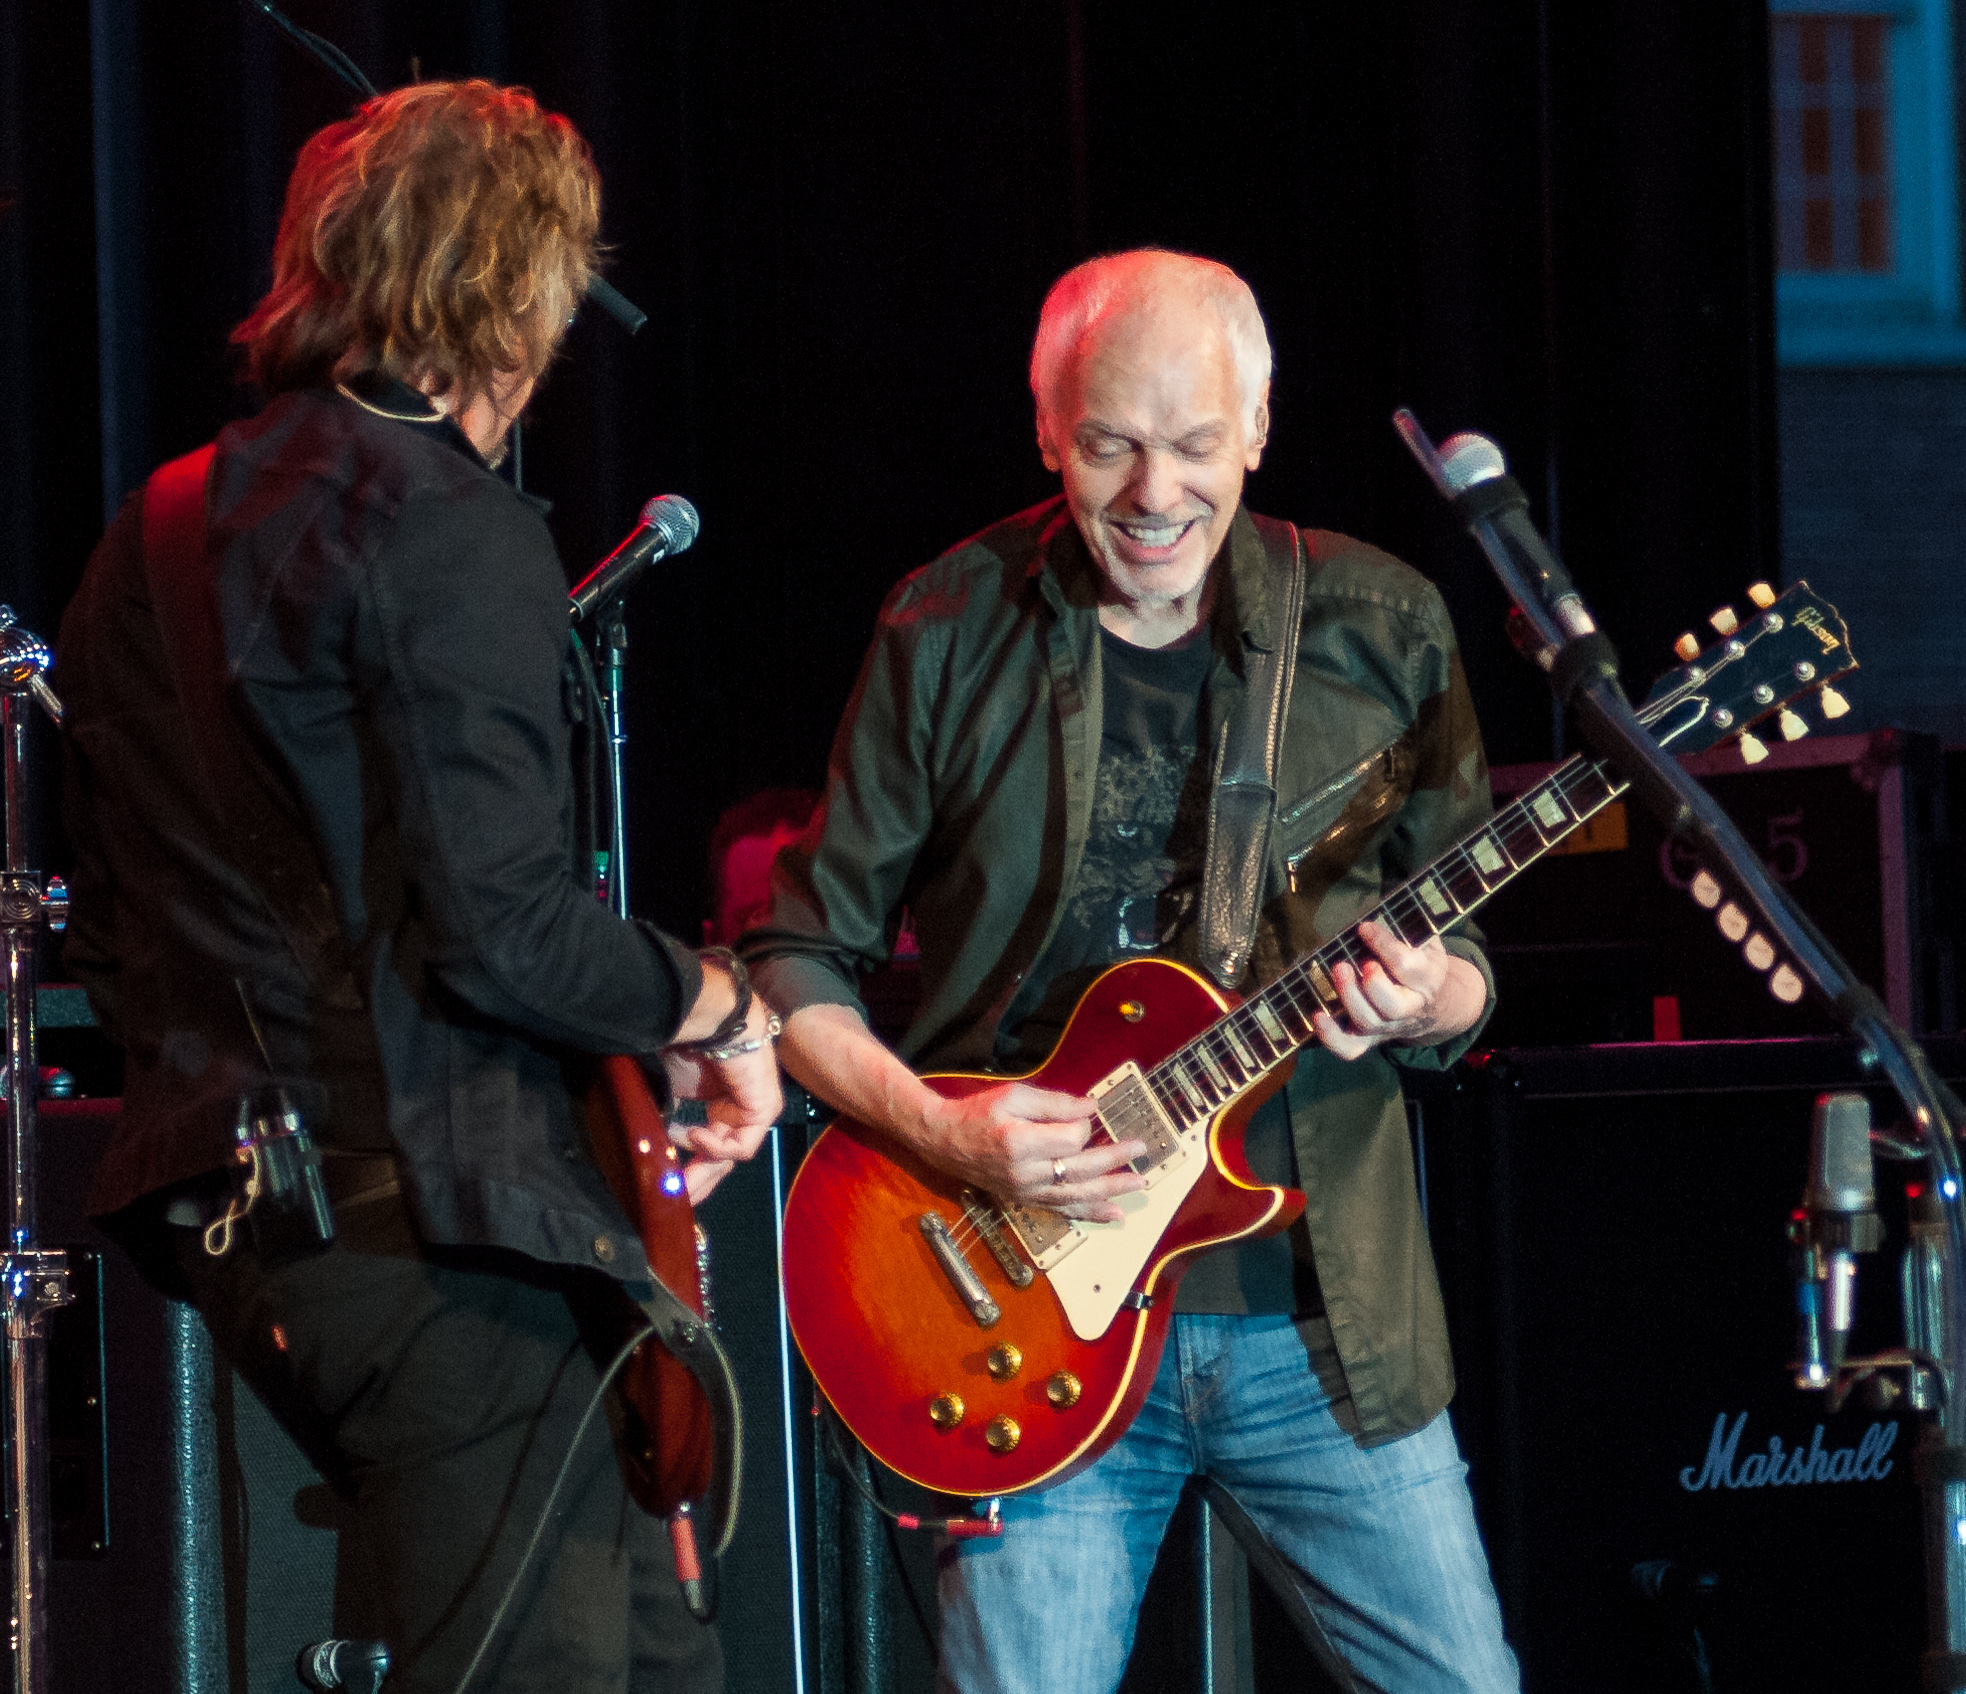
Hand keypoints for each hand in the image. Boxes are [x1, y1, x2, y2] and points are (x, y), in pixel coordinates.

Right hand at [661, 993, 782, 1199]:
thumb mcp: (674, 1089)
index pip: (710, 1146)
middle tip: (677, 1198)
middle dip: (698, 1180)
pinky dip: (716, 1146)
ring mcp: (755, 1109)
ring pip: (731, 1156)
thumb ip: (672, 1117)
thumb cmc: (688, 1042)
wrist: (711, 1019)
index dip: (690, 1168)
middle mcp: (740, 1108)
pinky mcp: (765, 1109)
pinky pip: (742, 1147)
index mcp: (721, 1103)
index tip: (669, 1187)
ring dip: (703, 1165)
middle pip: (722, 1157)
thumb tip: (655, 1142)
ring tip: (680, 1161)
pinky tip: (696, 1135)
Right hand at [915, 1081, 1146, 1224]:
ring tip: (1138, 1184)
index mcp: (1021, 1143)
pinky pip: (1064, 1209)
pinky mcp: (1027, 1200)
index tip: (1083, 1114)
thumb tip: (1091, 1109)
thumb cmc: (978, 1113)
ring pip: (1077, 1195)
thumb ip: (1054, 1104)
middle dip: (1114, 1159)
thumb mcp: (1013, 1096)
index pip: (1070, 1140)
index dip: (1083, 1126)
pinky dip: (1091, 1212)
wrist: (945, 1141)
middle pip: (1081, 1170)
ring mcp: (1027, 1191)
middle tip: (1140, 1149)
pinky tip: (1114, 1214)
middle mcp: (1026, 1173)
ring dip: (1111, 1191)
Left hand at [1310, 919, 1485, 1061]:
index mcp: (1427, 979)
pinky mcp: (1370, 1039)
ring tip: (1336, 970)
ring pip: (1368, 1023)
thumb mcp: (1427, 941)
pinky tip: (1317, 1015)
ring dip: (1348, 998)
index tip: (1364, 928)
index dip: (1385, 946)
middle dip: (1369, 984)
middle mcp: (1410, 1008)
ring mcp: (1388, 1027)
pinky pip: (1350, 1049)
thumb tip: (1380, 907)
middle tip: (1348, 962)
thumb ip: (1410, 927)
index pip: (1407, 967)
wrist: (1436, 1006)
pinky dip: (1332, 1037)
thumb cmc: (1422, 962)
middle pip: (1392, 1006)